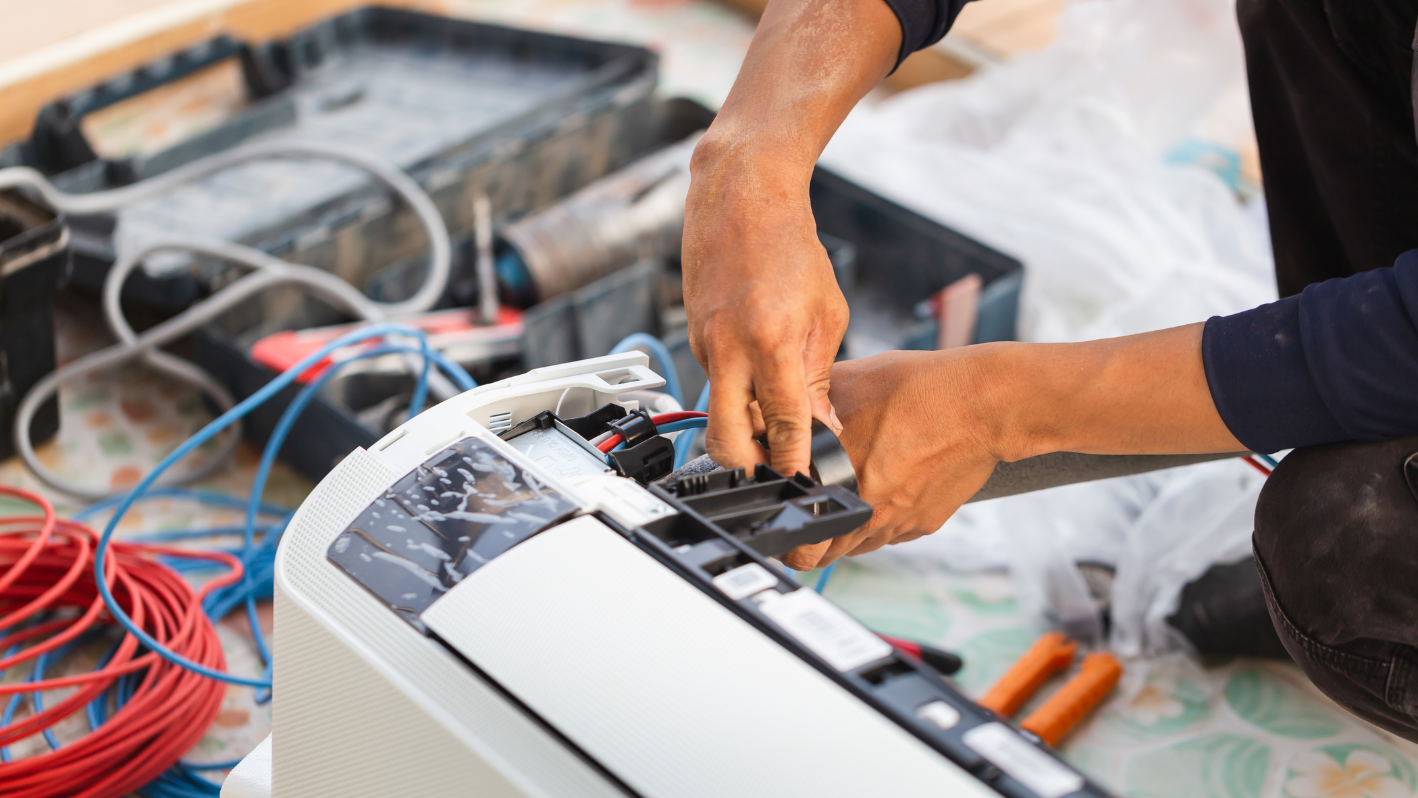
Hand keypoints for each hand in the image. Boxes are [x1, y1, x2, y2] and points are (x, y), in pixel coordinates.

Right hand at [683, 144, 848, 476]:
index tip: (805, 484)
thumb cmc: (789, 246)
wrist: (740, 197)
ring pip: (718, 412)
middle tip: (775, 474)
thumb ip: (819, 375)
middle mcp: (728, 348)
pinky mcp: (693, 339)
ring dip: (744, 428)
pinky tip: (760, 381)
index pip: (783, 423)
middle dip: (747, 469)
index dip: (794, 461)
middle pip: (724, 440)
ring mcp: (703, 345)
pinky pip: (715, 382)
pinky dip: (737, 393)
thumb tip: (821, 425)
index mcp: (770, 341)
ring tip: (777, 427)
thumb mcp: (827, 313)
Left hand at [780, 349, 1003, 568]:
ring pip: (858, 547)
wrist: (981, 405)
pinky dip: (881, 520)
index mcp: (839, 483)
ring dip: (846, 533)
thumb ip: (808, 405)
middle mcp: (868, 513)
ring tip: (847, 499)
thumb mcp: (848, 383)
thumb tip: (779, 407)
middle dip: (812, 542)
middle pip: (825, 554)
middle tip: (809, 517)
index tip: (786, 521)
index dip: (787, 532)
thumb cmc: (918, 390)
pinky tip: (884, 489)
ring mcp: (898, 523)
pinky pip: (891, 533)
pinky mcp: (924, 523)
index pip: (799, 537)